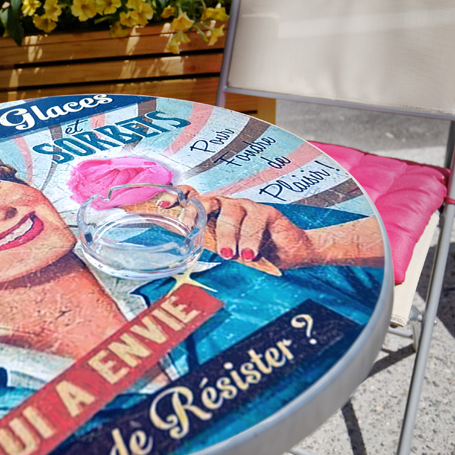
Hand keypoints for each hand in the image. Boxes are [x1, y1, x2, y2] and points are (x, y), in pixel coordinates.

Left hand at [166, 186, 321, 274]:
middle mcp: (227, 206)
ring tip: (227, 254)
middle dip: (196, 215)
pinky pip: (254, 221)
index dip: (177, 197)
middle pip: (207, 201)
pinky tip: (248, 253)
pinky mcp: (266, 212)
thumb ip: (209, 248)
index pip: (192, 197)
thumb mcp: (226, 251)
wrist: (290, 253)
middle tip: (191, 232)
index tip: (163, 205)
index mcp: (214, 213)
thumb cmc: (253, 252)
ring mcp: (246, 207)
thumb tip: (185, 258)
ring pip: (230, 213)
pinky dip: (250, 238)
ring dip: (227, 235)